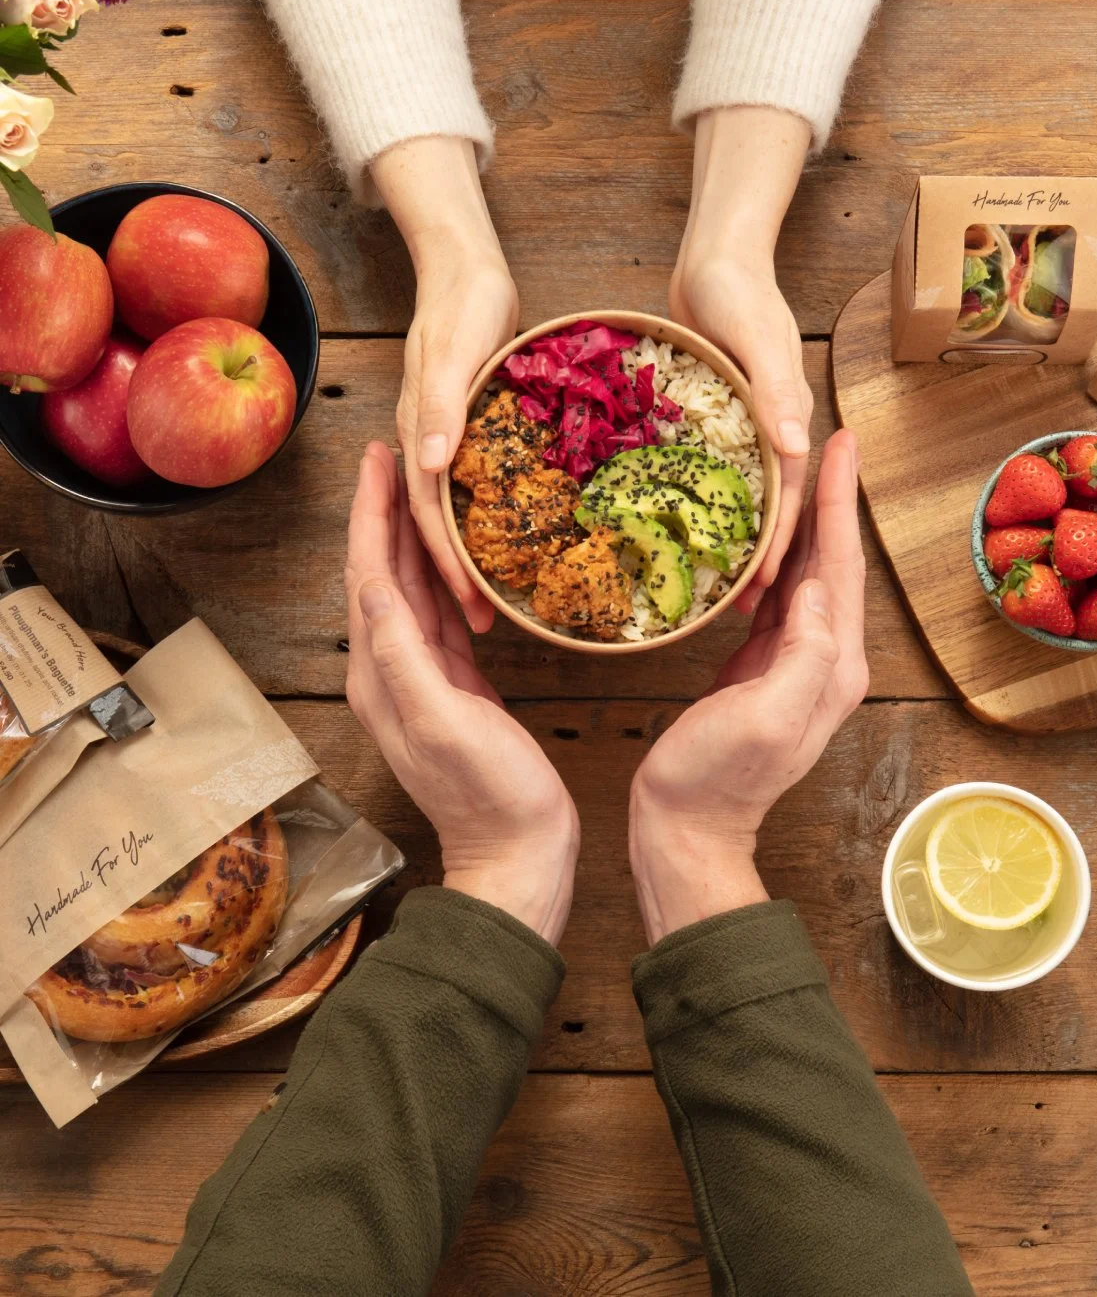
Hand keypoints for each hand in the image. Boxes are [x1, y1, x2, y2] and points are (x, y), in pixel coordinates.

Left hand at [345, 441, 578, 944]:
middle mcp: (390, 668)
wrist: (518, 854)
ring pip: (412, 587)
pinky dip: (446, 575)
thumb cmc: (488, 795)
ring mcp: (422, 676)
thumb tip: (374, 583)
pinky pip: (442, 614)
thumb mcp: (443, 722)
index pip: (367, 574)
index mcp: (380, 671)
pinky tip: (460, 552)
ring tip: (426, 484)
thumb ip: (404, 655)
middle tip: (399, 453)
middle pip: (382, 571)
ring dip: (414, 535)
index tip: (378, 457)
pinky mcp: (455, 684)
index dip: (370, 513)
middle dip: (386, 510)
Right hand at [373, 137, 518, 633]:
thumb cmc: (463, 302)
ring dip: (467, 555)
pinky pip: (472, 487)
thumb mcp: (455, 350)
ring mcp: (445, 436)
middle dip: (454, 577)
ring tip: (494, 597)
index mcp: (420, 432)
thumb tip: (429, 465)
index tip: (472, 607)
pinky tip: (512, 536)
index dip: (448, 565)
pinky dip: (484, 519)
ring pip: (450, 511)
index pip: (430, 515)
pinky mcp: (468, 427)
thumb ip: (442, 406)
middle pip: (436, 525)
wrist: (464, 265)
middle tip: (486, 625)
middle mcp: (428, 442)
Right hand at [629, 430, 867, 944]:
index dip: (840, 502)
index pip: (841, 566)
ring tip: (797, 469)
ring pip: (806, 571)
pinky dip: (776, 553)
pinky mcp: (763, 662)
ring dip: (807, 518)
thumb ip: (804, 657)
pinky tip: (762, 531)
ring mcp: (795, 660)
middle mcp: (825, 657)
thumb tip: (820, 590)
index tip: (842, 445)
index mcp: (832, 664)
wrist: (687, 826)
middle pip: (832, 560)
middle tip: (828, 439)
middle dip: (830, 497)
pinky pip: (777, 593)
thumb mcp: (765, 719)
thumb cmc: (717, 779)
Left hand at [669, 107, 813, 610]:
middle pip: (763, 503)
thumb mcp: (759, 340)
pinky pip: (702, 464)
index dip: (776, 545)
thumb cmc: (740, 291)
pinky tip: (663, 517)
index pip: (786, 497)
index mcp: (784, 419)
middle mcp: (766, 427)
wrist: (716, 253)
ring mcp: (738, 422)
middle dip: (753, 555)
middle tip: (733, 607)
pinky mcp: (710, 413)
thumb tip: (796, 447)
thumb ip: (776, 390)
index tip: (763, 592)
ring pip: (733, 490)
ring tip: (700, 576)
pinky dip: (690, 493)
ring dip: (722, 532)